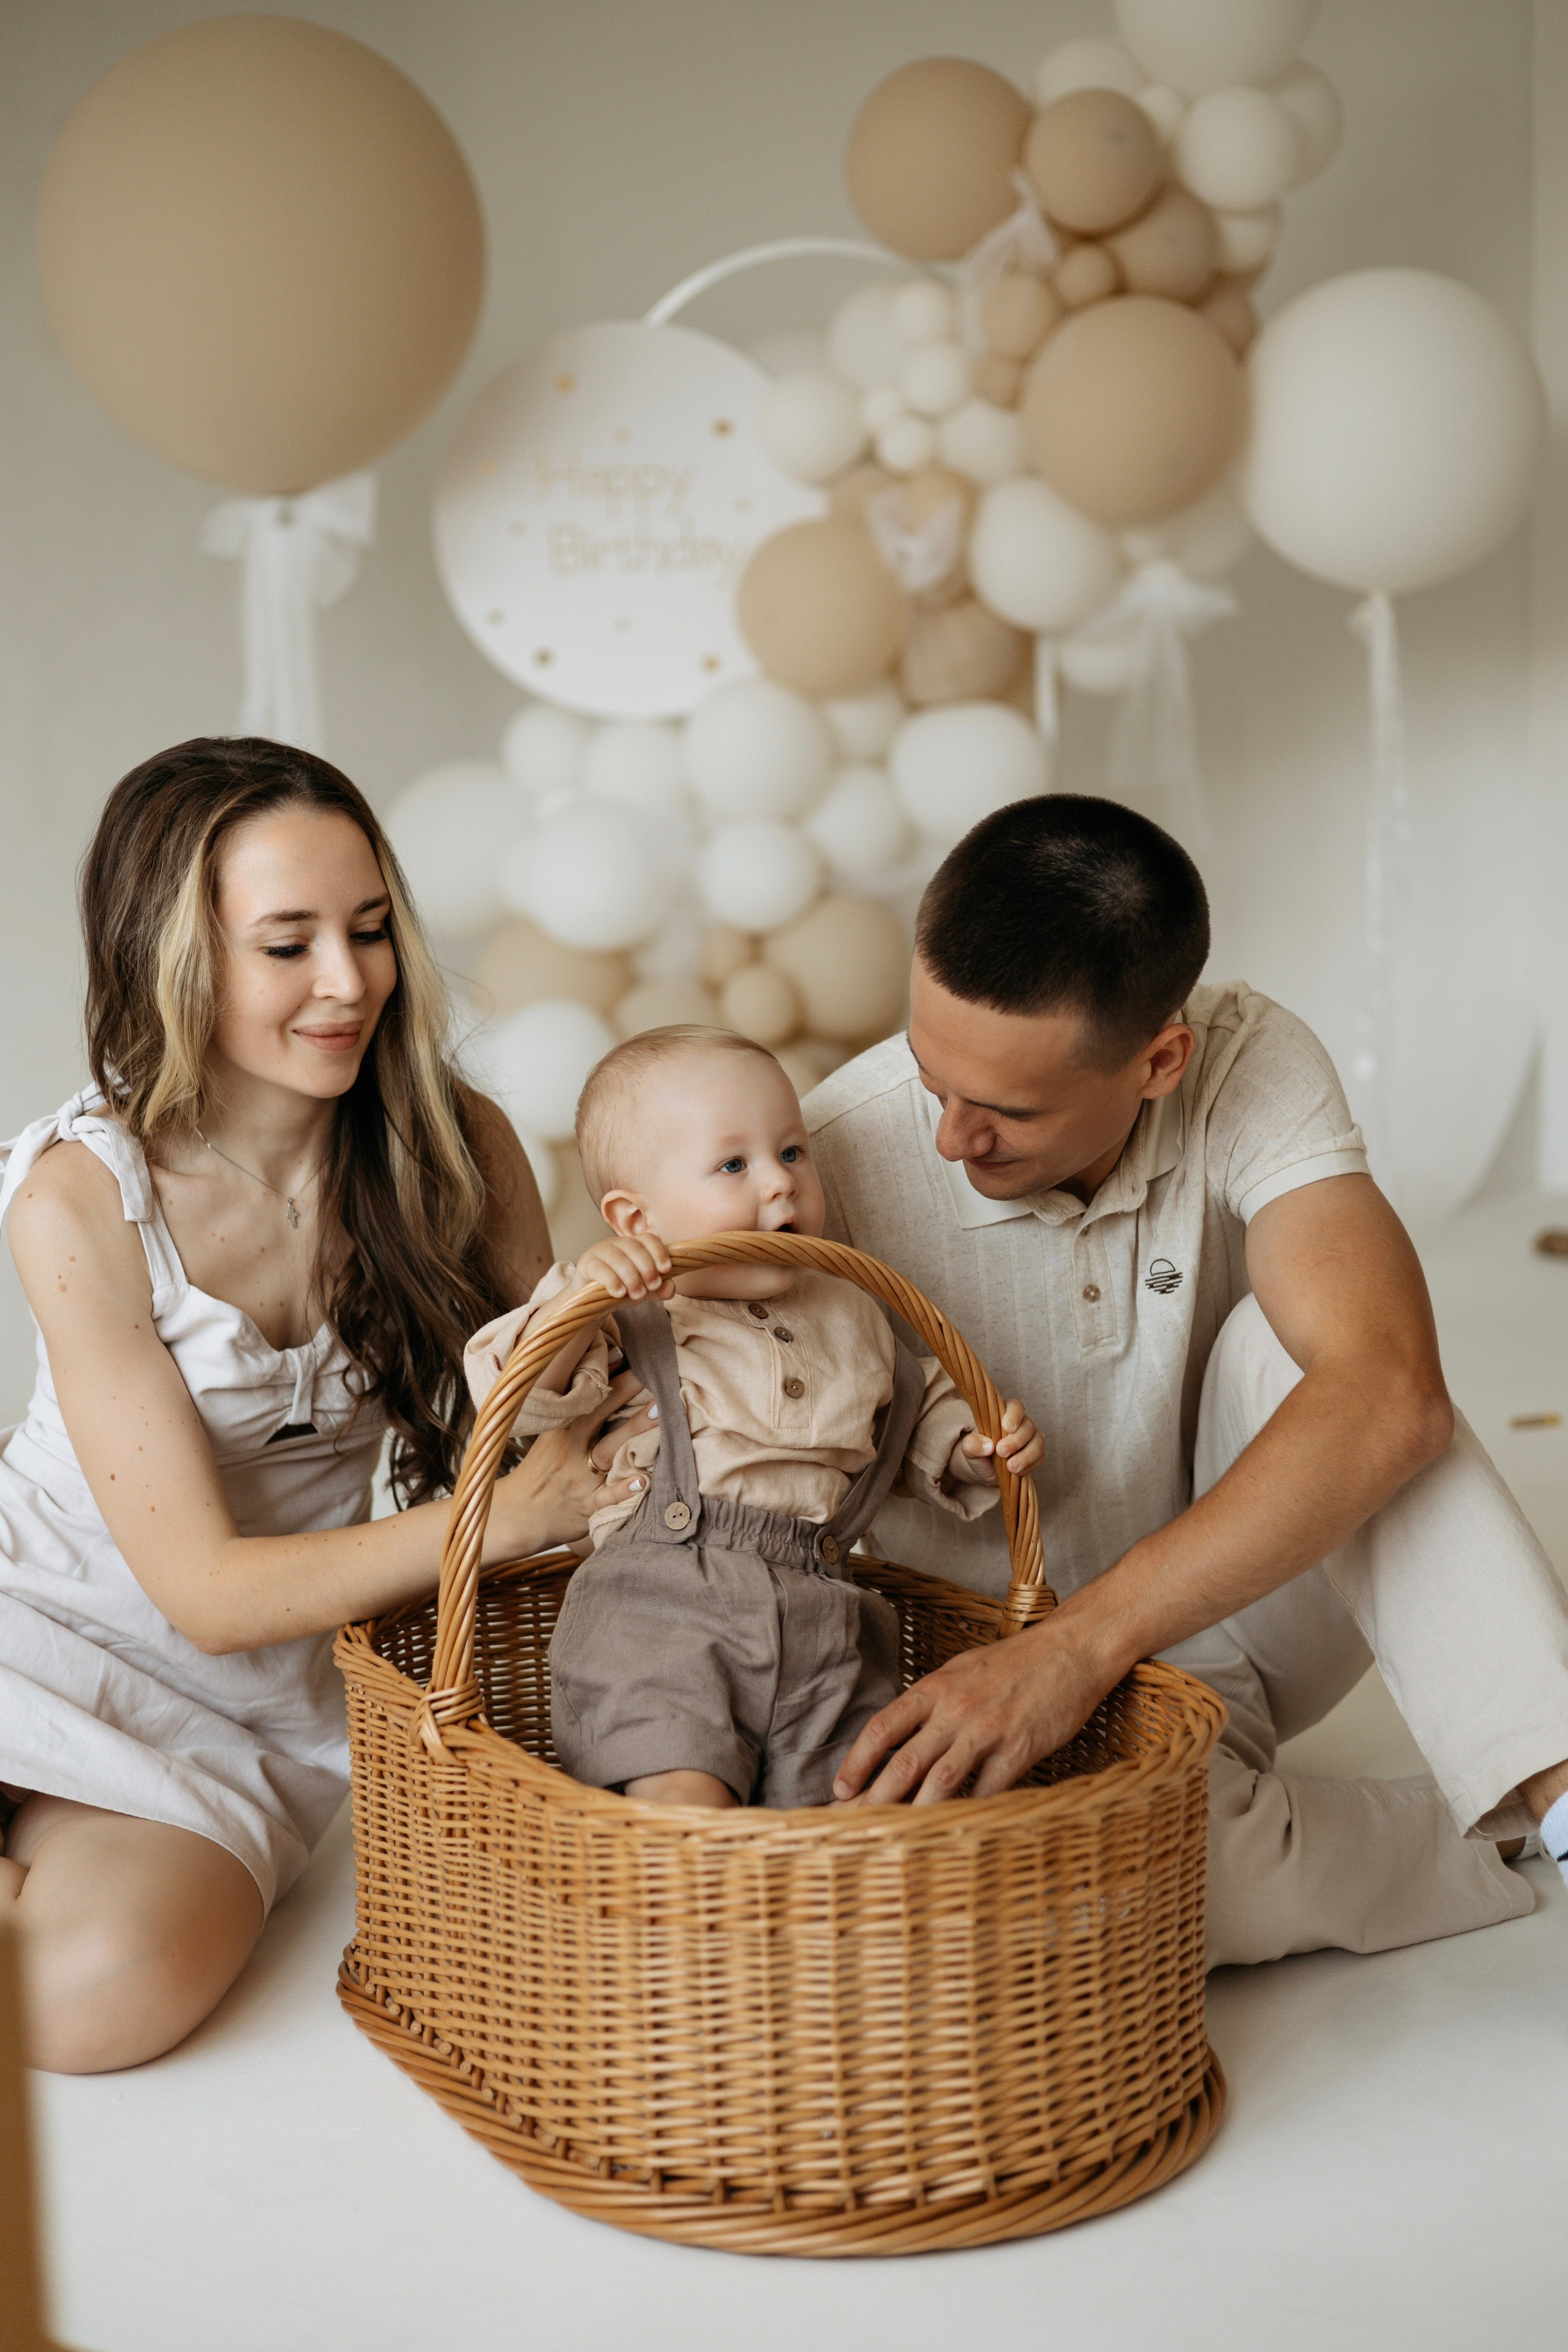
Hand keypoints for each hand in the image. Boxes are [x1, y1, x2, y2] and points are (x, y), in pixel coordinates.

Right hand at [488, 1370, 654, 1554]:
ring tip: (660, 1414)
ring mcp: (579, 1477)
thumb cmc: (545, 1469)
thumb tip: (610, 1365)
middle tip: (656, 1374)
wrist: (520, 1515)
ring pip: (608, 1450)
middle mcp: (571, 1448)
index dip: (607, 1375)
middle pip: (600, 1415)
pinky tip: (642, 1482)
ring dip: (633, 1431)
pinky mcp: (586, 1505)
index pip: (586, 1396)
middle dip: (627, 1393)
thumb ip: (579, 1409)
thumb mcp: (554, 1435)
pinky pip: (605, 1498)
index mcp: (563, 1428)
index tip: (630, 1352)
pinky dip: (622, 1491)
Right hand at [576, 1234, 673, 1303]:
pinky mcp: (587, 1264)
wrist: (591, 1300)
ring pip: (617, 1258)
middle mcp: (617, 1244)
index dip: (659, 1252)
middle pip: (634, 1247)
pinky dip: (612, 1281)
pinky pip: (599, 1269)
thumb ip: (659, 1290)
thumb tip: (670, 1287)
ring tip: (638, 1295)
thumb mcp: (643, 1290)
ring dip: (631, 1277)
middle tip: (653, 1286)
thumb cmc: (621, 1288)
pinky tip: (619, 1293)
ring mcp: (600, 1252)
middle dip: (647, 1267)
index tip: (666, 1269)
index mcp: (634, 1245)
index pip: (648, 1239)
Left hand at [831, 1613, 1109, 1806]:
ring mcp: (988, 1730)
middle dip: (875, 1799)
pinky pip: (989, 1790)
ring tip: (895, 1840)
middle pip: (905, 1762)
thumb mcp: (962, 1671)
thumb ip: (932, 1702)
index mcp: (936, 1688)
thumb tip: (900, 1736)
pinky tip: (956, 1832)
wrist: (1071, 1650)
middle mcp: (955, 1709)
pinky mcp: (1020, 1748)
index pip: (883, 1727)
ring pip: (941, 1780)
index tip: (840, 1790)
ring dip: (915, 1813)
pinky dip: (971, 1813)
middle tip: (853, 1828)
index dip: (857, 1761)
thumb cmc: (1015, 1662)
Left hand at [953, 1399, 1043, 1485]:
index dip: (1014, 1415)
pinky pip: (1041, 1457)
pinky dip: (1031, 1465)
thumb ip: (973, 1444)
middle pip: (1028, 1425)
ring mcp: (1031, 1438)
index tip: (1006, 1428)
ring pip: (1038, 1441)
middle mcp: (1021, 1423)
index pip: (1015, 1406)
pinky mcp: (1036, 1454)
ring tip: (1011, 1467)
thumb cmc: (977, 1451)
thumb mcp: (968, 1448)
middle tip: (1001, 1452)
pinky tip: (1017, 1472)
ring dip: (1026, 1455)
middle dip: (1016, 1440)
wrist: (983, 1469)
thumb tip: (988, 1446)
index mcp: (1004, 1413)